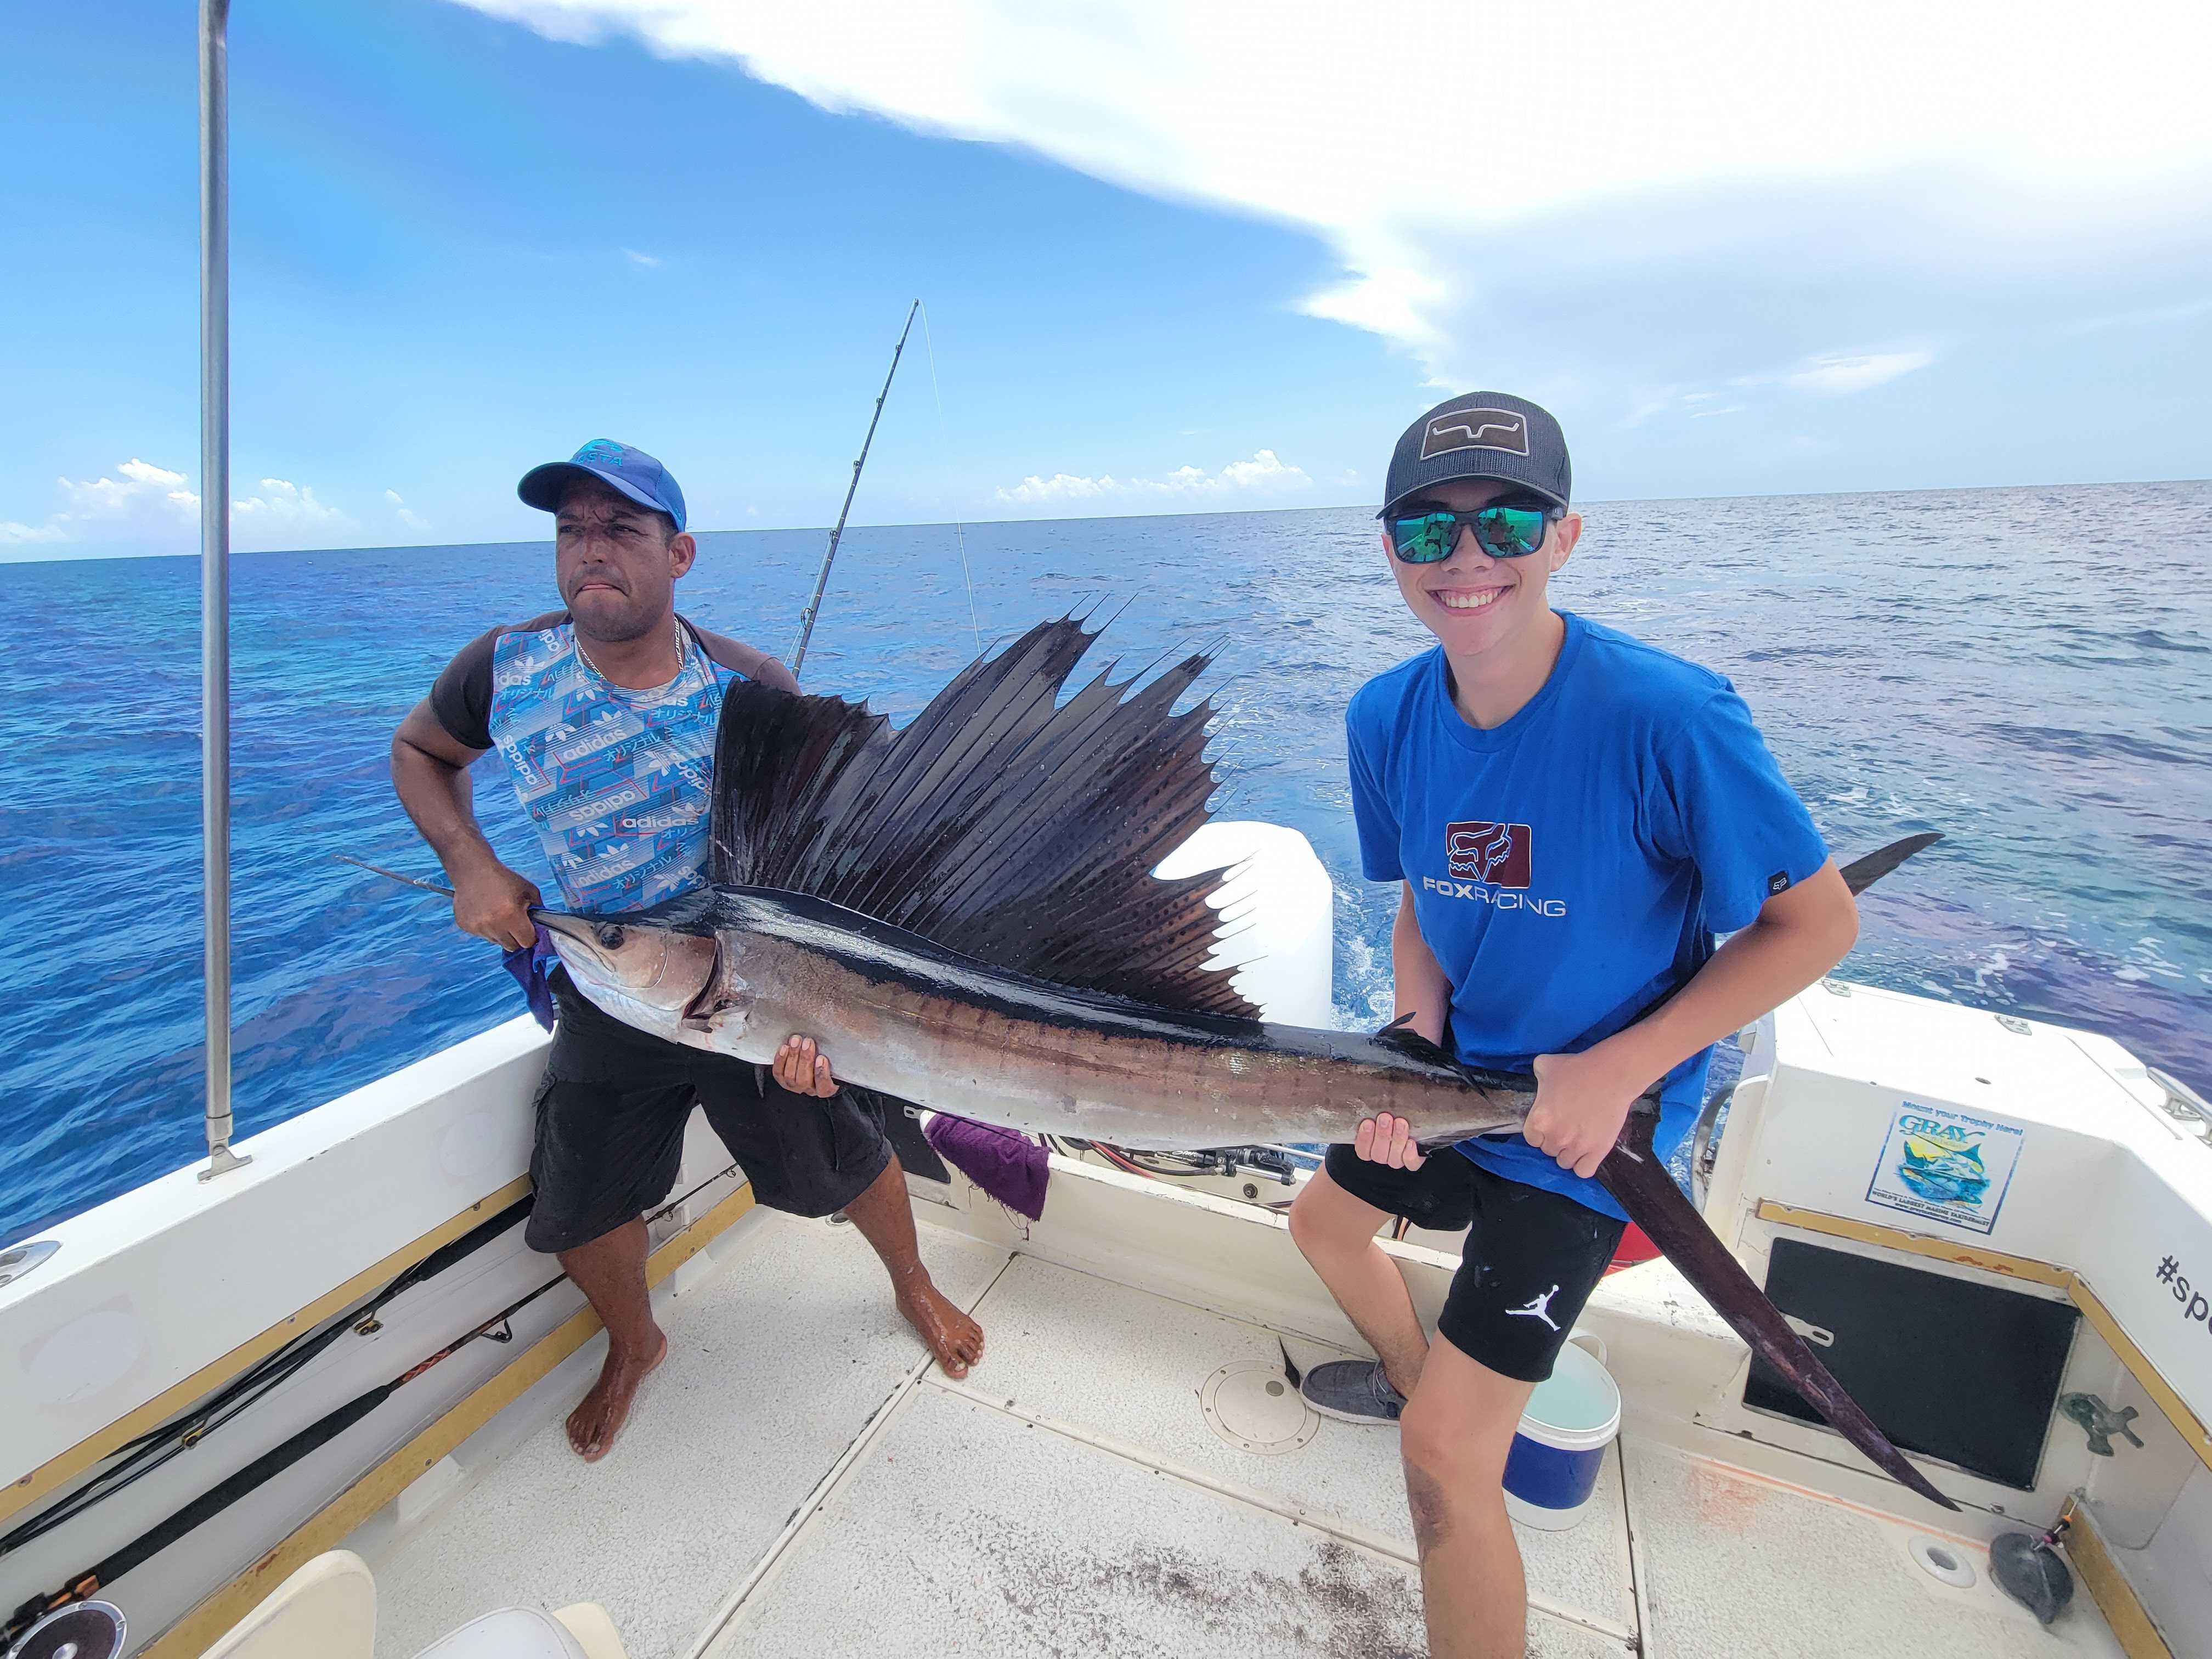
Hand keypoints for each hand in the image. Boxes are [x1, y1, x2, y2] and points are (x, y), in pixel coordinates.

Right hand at [451, 858, 541, 950]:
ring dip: (501, 933)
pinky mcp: (465, 926)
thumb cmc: (502, 878)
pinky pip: (482, 935)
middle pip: (511, 946)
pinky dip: (486, 928)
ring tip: (499, 914)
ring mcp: (477, 927)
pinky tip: (486, 912)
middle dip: (516, 937)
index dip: (530, 936)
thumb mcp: (529, 890)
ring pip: (496, 941)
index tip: (529, 930)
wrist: (473, 870)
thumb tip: (542, 924)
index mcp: (511, 916)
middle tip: (515, 922)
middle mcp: (493, 925)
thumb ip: (538, 909)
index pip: (526, 942)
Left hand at [773, 1035, 837, 1097]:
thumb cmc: (829, 1064)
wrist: (815, 1068)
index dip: (821, 1072)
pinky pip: (778, 1073)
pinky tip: (784, 1047)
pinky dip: (780, 1060)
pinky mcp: (782, 1081)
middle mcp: (809, 1090)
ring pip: (791, 1076)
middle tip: (807, 1042)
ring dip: (793, 1056)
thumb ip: (836, 1057)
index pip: (823, 1085)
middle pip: (804, 1080)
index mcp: (826, 1089)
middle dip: (805, 1059)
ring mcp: (794, 1087)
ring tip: (796, 1040)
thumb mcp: (836, 1063)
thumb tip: (839, 1041)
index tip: (822, 1058)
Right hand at [1352, 1112, 1424, 1169]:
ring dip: (1397, 1139)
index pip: (1362, 1150)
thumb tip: (1357, 1089)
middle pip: (1378, 1154)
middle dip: (1382, 1135)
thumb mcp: (1378, 1107)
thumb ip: (1370, 1106)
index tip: (1367, 1122)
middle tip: (1385, 1117)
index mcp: (1368, 1145)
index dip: (1364, 1139)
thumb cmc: (1390, 1112)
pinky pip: (1411, 1164)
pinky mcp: (1413, 1159)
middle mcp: (1382, 1154)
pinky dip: (1410, 1155)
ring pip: (1394, 1159)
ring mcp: (1397, 1158)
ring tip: (1400, 1123)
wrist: (1414, 1118)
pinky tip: (1411, 1142)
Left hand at [1523, 1046, 1645, 1178]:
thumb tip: (1539, 1082)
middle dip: (1556, 1140)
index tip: (1551, 1124)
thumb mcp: (1545, 1065)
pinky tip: (1587, 1152)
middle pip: (1549, 1151)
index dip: (1540, 1132)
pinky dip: (1583, 1165)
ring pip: (1565, 1163)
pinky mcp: (1597, 1152)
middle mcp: (1555, 1138)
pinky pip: (1583, 1171)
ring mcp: (1576, 1148)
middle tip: (1568, 1126)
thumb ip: (1536, 1077)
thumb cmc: (1577, 1068)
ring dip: (1569, 1153)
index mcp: (1539, 1121)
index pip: (1531, 1139)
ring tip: (1579, 1138)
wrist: (1611, 1075)